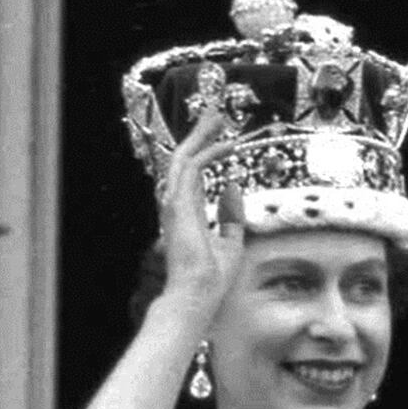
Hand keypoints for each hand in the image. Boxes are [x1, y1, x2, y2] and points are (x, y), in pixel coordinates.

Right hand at [154, 106, 246, 320]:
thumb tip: (233, 187)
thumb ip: (231, 216)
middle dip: (200, 135)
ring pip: (185, 157)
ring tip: (219, 117)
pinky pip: (192, 169)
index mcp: (187, 213)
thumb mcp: (232, 241)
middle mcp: (178, 204)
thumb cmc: (213, 277)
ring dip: (202, 135)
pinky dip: (209, 153)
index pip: (194, 174)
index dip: (207, 153)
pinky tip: (227, 145)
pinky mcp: (179, 204)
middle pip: (186, 159)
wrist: (199, 294)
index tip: (225, 139)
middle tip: (216, 115)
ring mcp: (175, 203)